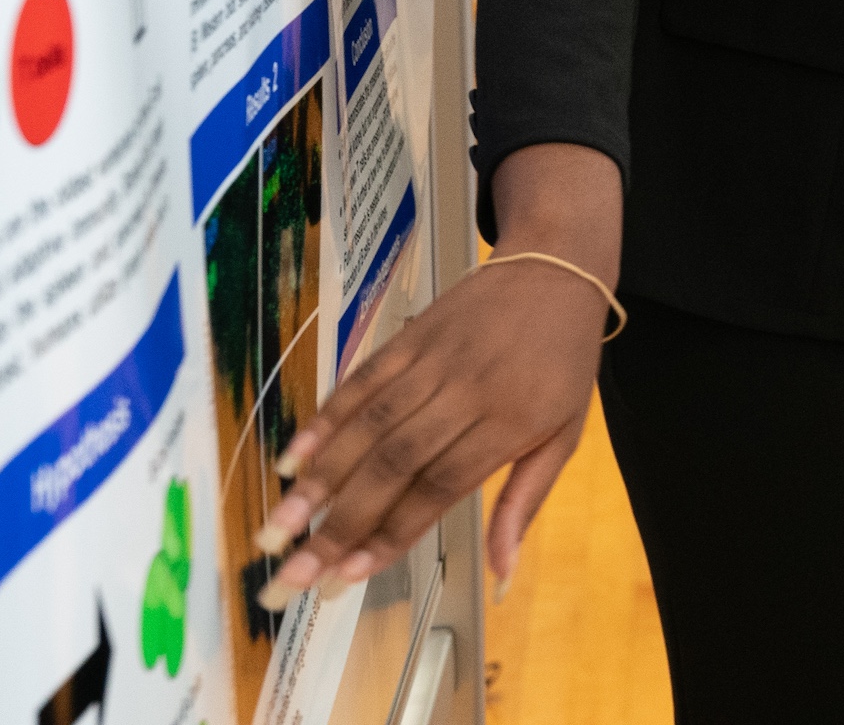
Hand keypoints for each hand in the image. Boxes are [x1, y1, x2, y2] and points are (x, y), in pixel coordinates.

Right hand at [253, 144, 616, 603]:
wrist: (558, 266)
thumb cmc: (564, 361)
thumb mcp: (567, 434)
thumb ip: (525, 502)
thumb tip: (504, 574)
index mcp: (511, 421)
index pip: (440, 487)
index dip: (390, 534)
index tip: (345, 577)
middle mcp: (466, 392)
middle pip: (393, 464)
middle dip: (337, 525)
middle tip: (290, 575)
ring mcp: (433, 361)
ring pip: (368, 426)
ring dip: (317, 481)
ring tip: (275, 530)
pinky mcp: (410, 336)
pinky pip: (361, 382)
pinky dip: (324, 422)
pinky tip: (292, 461)